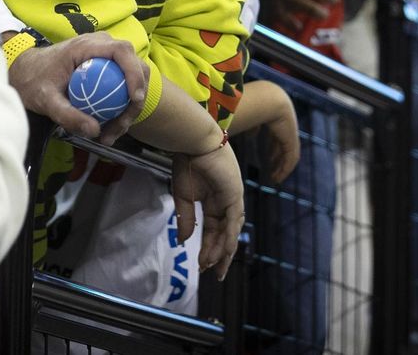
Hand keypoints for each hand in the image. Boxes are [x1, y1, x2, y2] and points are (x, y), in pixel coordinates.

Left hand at [7, 31, 148, 143]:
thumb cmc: (33, 80)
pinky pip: (123, 85)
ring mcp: (105, 56)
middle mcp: (101, 46)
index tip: (135, 99)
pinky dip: (121, 107)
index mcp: (87, 45)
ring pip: (133, 79)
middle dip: (135, 98)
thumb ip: (67, 115)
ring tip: (111, 134)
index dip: (134, 73)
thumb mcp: (46, 100)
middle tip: (122, 125)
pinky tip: (108, 129)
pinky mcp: (106, 67)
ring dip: (129, 107)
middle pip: (135, 66)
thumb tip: (94, 130)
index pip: (122, 51)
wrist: (25, 73)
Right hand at [171, 141, 243, 279]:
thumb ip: (186, 218)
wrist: (193, 142)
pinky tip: (224, 252)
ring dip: (224, 251)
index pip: (213, 230)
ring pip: (231, 231)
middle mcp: (226, 202)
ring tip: (217, 268)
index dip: (208, 247)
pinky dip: (229, 238)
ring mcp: (232, 198)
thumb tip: (183, 241)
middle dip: (220, 255)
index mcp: (214, 201)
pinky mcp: (234, 194)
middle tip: (216, 275)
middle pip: (225, 234)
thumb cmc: (187, 162)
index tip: (201, 265)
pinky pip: (233, 221)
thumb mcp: (183, 196)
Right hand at [255, 82, 300, 182]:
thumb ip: (251, 125)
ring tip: (274, 177)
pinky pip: (290, 159)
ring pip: (288, 154)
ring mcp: (290, 132)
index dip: (272, 147)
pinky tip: (277, 177)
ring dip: (281, 166)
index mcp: (276, 117)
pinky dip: (285, 169)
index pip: (277, 135)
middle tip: (272, 170)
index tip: (268, 158)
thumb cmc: (253, 104)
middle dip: (277, 157)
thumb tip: (251, 136)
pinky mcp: (292, 140)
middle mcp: (286, 124)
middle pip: (283, 144)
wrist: (267, 99)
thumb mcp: (250, 116)